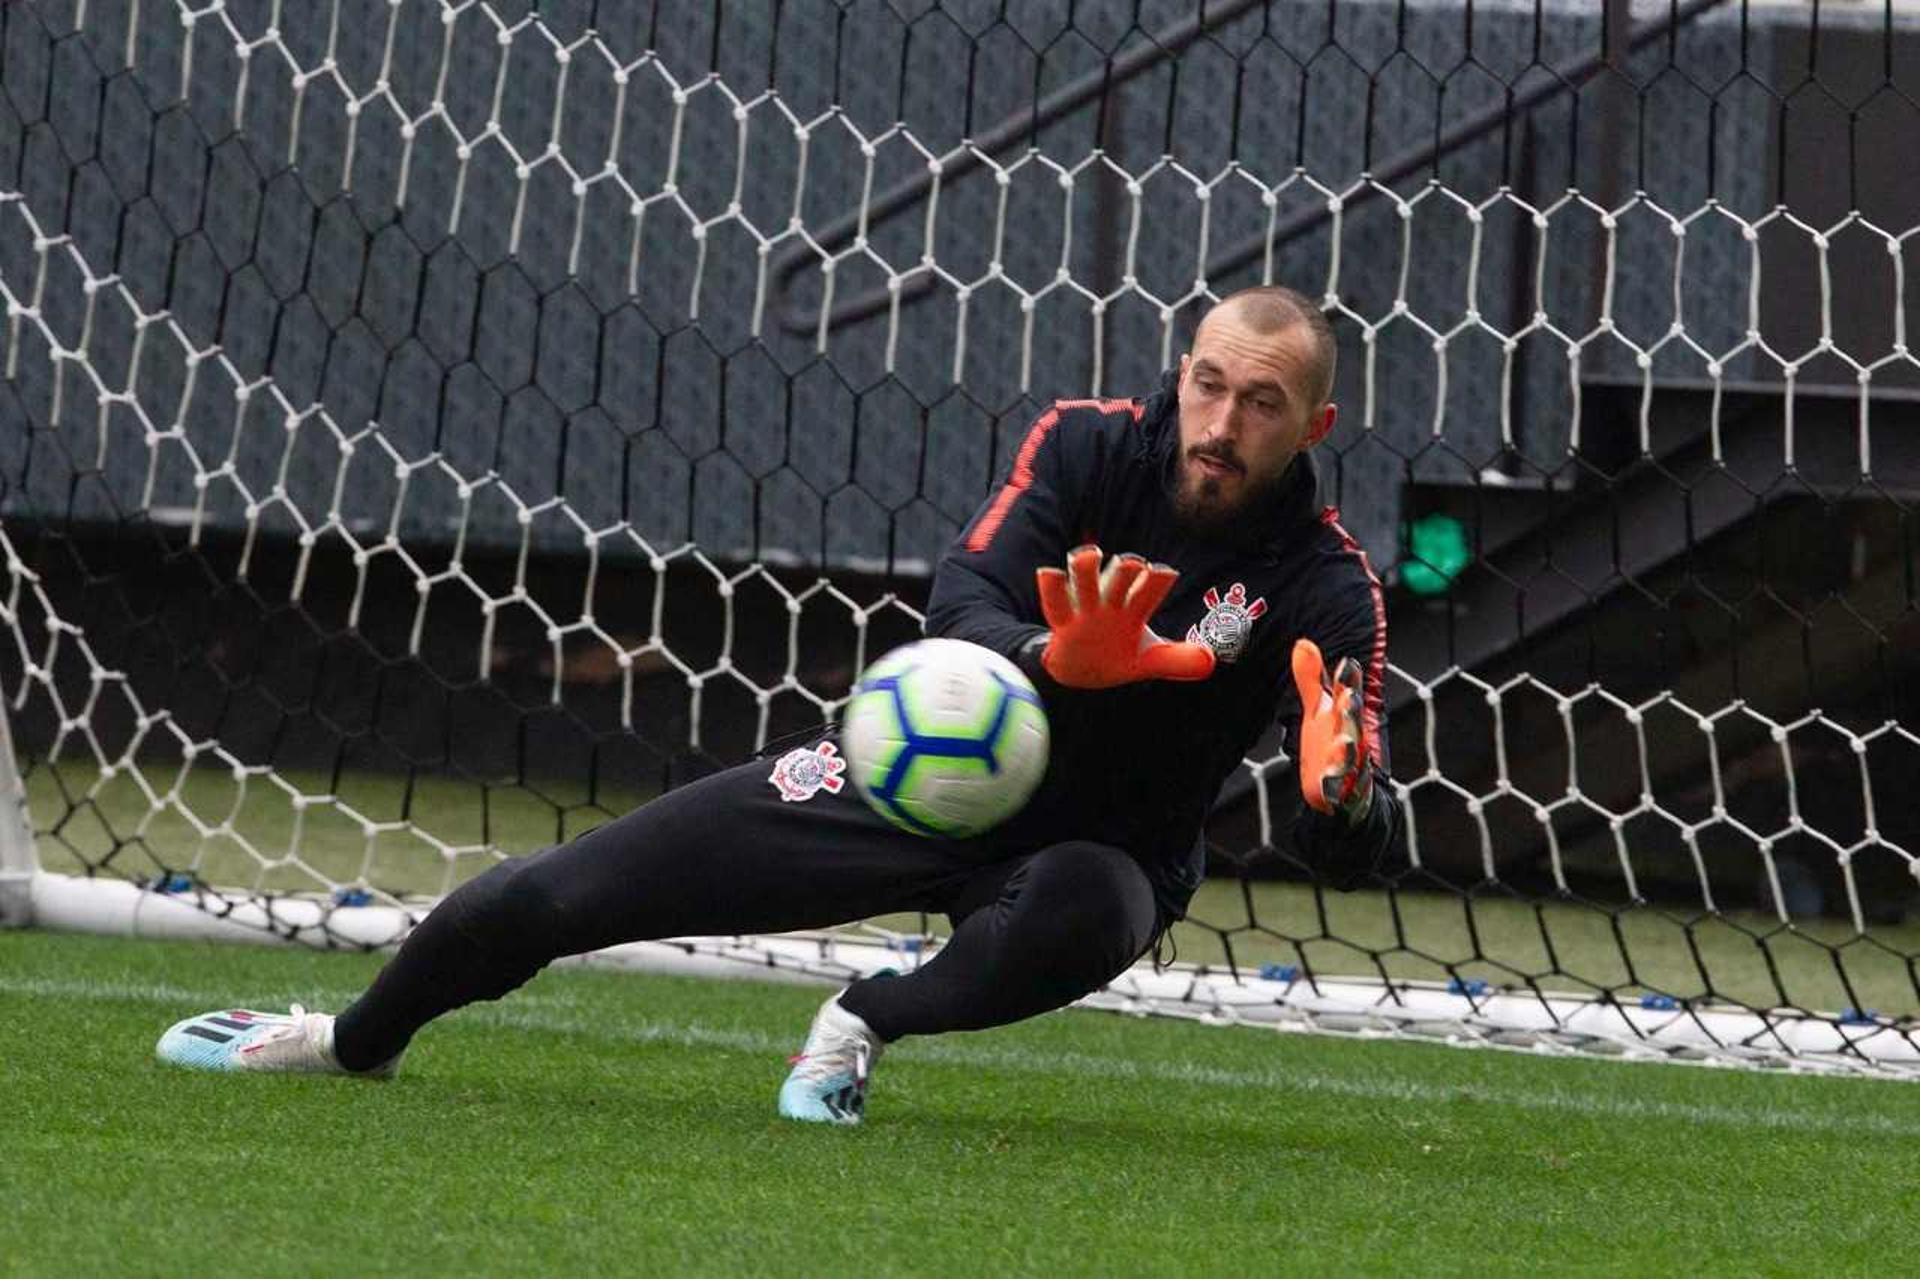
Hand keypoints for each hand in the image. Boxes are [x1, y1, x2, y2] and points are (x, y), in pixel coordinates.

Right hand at [1034, 546, 1215, 688]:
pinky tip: (1048, 571)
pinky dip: (1051, 588)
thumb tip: (1210, 662)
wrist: (1081, 670)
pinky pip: (1055, 604)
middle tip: (1131, 563)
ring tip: (1089, 554)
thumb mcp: (1149, 661)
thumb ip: (1177, 660)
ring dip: (1087, 569)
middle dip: (1124, 571)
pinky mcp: (1063, 622)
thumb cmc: (1119, 656)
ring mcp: (1086, 611)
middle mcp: (1111, 604)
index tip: (1164, 573)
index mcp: (1134, 610)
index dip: (1156, 582)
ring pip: (1086, 584)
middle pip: (1119, 581)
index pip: (1149, 592)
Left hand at [1291, 637, 1373, 822]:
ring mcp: (1350, 767)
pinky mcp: (1342, 794)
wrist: (1345, 793)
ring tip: (1344, 742)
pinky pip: (1341, 792)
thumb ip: (1310, 679)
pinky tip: (1325, 786)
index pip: (1348, 696)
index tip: (1347, 663)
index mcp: (1346, 717)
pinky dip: (1335, 790)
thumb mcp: (1318, 710)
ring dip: (1349, 750)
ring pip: (1352, 758)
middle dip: (1350, 712)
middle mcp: (1352, 739)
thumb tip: (1302, 641)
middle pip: (1353, 724)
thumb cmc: (1331, 744)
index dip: (1348, 681)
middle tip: (1347, 698)